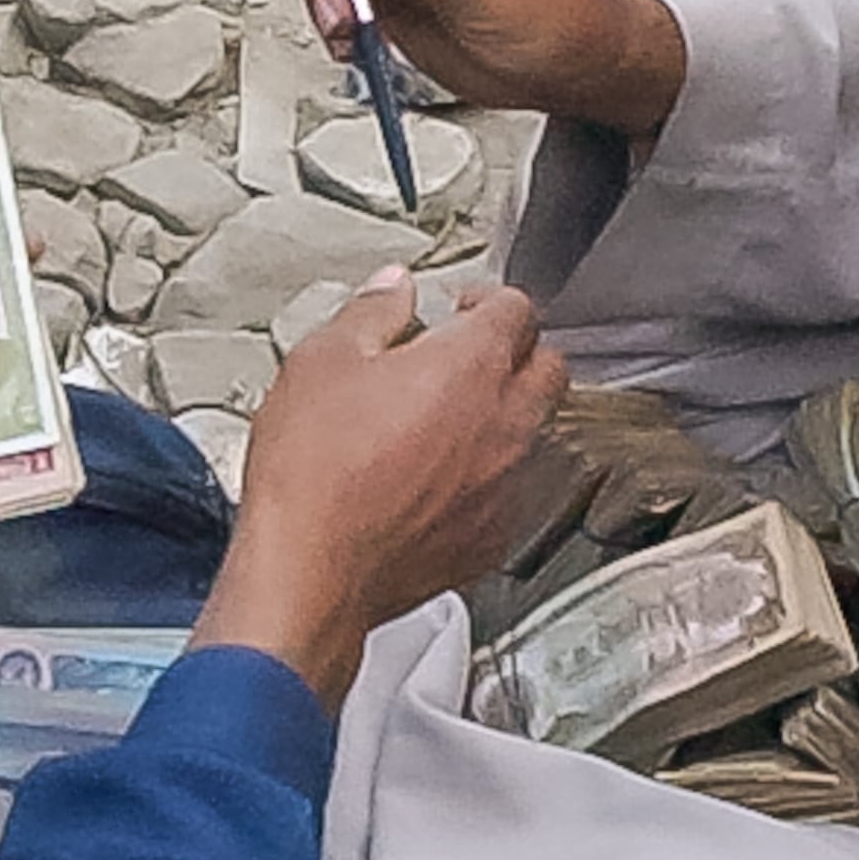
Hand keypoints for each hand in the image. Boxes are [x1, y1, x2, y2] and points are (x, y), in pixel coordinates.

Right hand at [197, 273, 566, 706]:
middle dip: (515, 354)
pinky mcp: (492, 537)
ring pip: (534, 433)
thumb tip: (392, 289)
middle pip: (548, 368)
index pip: (517, 310)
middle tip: (468, 358)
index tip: (458, 310)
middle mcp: (505, 423)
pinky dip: (486, 479)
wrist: (310, 570)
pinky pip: (509, 492)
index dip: (486, 301)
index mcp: (472, 365)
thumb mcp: (323, 360)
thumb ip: (371, 312)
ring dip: (504, 417)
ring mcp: (505, 485)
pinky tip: (438, 481)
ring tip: (446, 421)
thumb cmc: (313, 472)